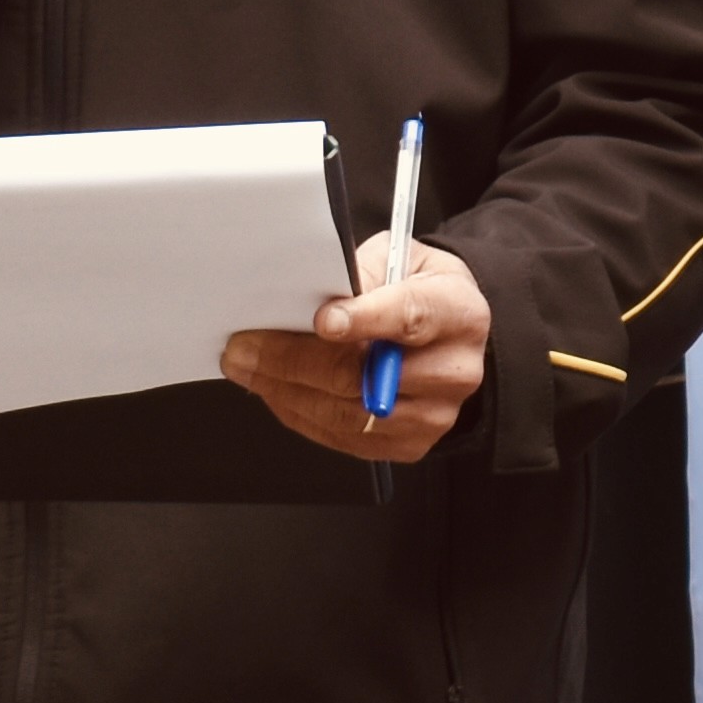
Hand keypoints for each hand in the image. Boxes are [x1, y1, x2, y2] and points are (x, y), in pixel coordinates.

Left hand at [222, 240, 487, 459]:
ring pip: (345, 413)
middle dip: (292, 360)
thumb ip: (360, 273)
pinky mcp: (409, 444)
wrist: (450, 335)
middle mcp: (452, 370)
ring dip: (284, 391)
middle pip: (364, 375)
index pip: (410, 317)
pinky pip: (342, 437)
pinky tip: (275, 388)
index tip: (322, 319)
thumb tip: (307, 293)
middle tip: (245, 346)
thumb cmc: (419, 291)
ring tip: (247, 367)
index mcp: (457, 312)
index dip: (364, 320)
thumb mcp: (399, 259)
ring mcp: (432, 414)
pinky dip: (299, 412)